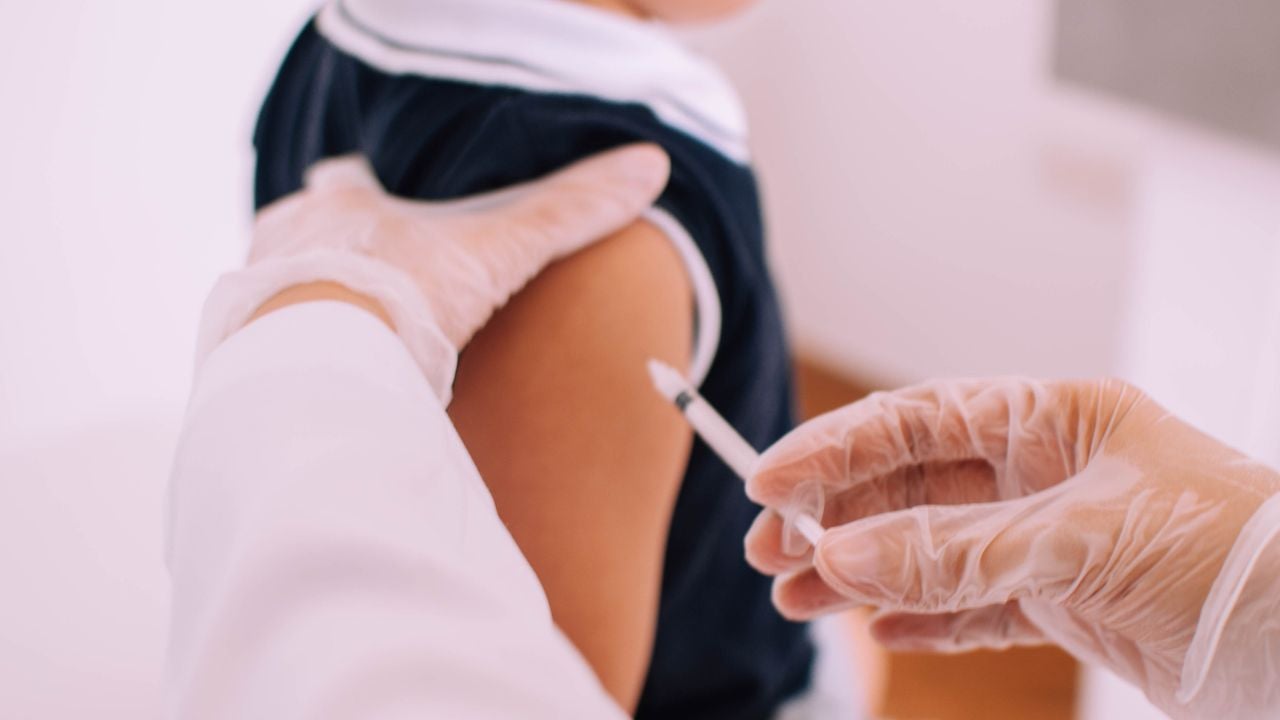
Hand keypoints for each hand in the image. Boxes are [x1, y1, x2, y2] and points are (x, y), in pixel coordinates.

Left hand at [250, 145, 670, 348]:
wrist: (323, 372)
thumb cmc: (403, 299)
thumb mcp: (495, 253)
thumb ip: (564, 214)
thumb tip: (650, 165)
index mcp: (340, 205)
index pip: (349, 181)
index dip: (371, 193)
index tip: (396, 217)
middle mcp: (286, 239)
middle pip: (311, 233)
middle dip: (339, 255)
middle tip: (375, 286)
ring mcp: (253, 296)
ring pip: (281, 287)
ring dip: (310, 305)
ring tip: (347, 338)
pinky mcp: (239, 354)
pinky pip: (264, 344)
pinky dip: (291, 355)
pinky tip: (321, 379)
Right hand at [745, 378, 1279, 714]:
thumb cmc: (1229, 552)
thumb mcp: (1079, 541)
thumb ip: (955, 551)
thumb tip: (841, 556)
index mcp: (1052, 418)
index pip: (917, 421)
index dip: (836, 448)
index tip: (769, 481)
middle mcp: (1044, 469)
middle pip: (911, 485)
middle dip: (837, 516)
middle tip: (771, 551)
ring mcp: (1051, 535)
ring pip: (931, 548)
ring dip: (863, 571)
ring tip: (798, 598)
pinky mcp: (1066, 598)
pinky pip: (972, 602)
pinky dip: (921, 615)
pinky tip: (875, 626)